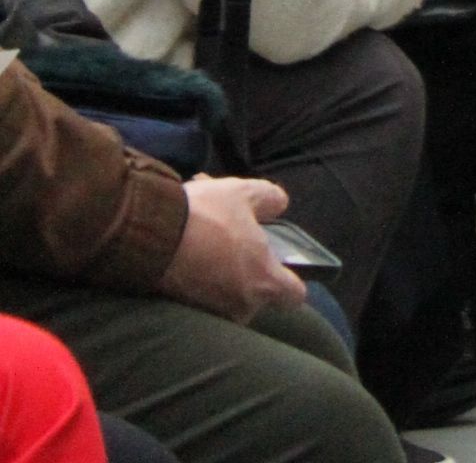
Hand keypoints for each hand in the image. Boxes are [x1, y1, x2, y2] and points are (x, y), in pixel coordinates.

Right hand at [161, 176, 305, 320]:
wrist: (152, 238)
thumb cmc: (207, 216)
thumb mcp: (246, 193)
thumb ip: (271, 199)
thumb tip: (280, 205)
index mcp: (263, 282)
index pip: (293, 295)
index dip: (290, 278)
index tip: (278, 262)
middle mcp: (240, 307)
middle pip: (256, 292)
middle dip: (247, 266)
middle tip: (232, 234)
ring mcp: (211, 313)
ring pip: (227, 289)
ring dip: (221, 266)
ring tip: (205, 231)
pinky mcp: (184, 313)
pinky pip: (202, 292)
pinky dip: (199, 273)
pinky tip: (188, 244)